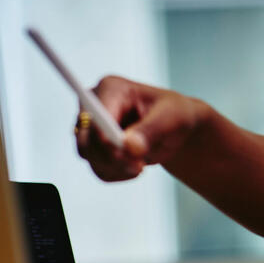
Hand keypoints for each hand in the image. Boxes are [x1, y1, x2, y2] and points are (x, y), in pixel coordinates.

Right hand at [76, 75, 206, 181]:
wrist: (176, 128)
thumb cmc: (175, 114)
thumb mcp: (171, 118)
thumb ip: (150, 131)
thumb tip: (129, 147)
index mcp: (111, 88)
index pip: (96, 118)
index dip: (107, 141)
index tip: (129, 156)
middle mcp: (94, 105)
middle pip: (86, 140)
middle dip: (113, 159)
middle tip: (139, 167)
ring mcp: (91, 127)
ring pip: (89, 157)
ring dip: (116, 168)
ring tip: (141, 165)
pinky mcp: (94, 145)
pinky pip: (97, 168)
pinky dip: (116, 173)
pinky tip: (135, 167)